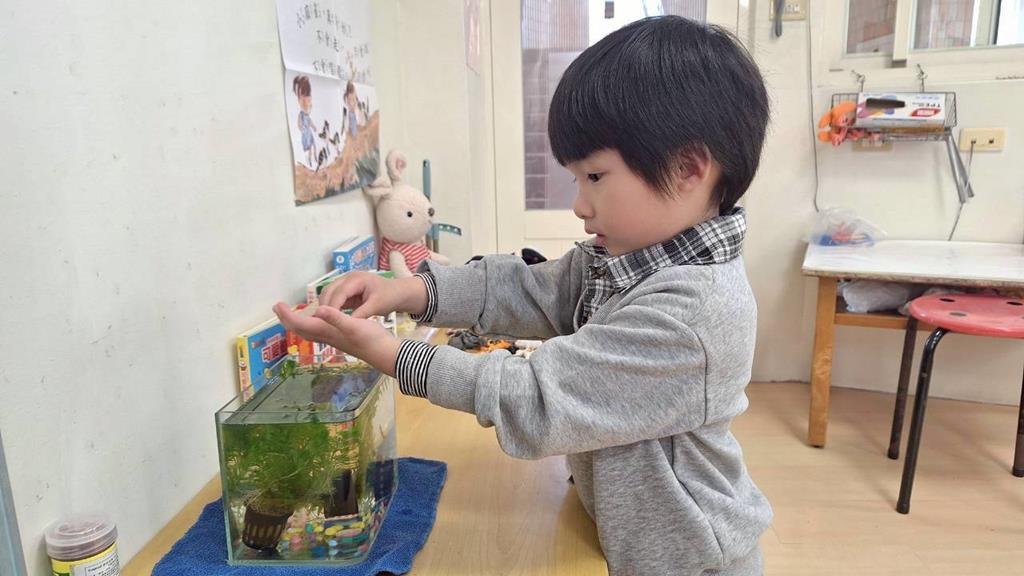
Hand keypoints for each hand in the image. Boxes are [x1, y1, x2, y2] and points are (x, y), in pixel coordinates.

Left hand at [273, 303, 400, 375]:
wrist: (384, 353)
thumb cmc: (371, 338)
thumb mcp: (355, 325)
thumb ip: (336, 318)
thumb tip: (318, 310)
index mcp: (326, 331)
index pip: (300, 323)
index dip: (287, 315)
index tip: (277, 304)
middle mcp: (326, 336)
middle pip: (300, 329)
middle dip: (287, 319)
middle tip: (278, 307)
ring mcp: (333, 338)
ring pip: (309, 331)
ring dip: (297, 322)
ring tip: (292, 314)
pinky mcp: (340, 338)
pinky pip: (318, 331)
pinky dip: (311, 324)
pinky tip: (318, 319)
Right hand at [318, 271, 427, 318]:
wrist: (398, 292)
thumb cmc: (390, 296)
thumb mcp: (377, 306)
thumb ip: (362, 314)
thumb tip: (347, 324)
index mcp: (356, 279)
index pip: (338, 293)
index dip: (331, 308)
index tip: (327, 322)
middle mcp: (348, 278)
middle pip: (329, 291)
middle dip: (324, 307)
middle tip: (321, 324)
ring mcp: (346, 283)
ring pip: (328, 294)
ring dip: (325, 307)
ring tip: (324, 323)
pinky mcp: (346, 291)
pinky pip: (334, 298)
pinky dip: (330, 308)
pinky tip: (329, 320)